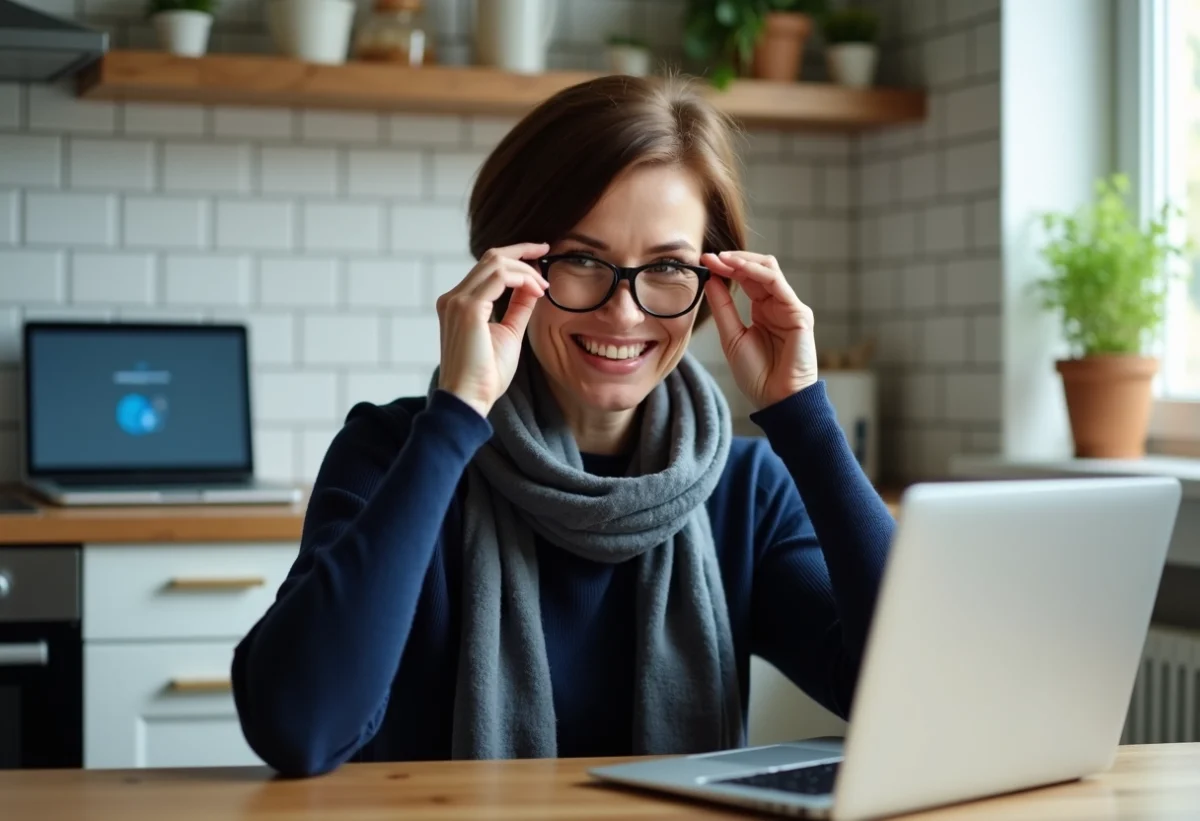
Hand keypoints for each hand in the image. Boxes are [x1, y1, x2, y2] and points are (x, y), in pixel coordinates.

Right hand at [435, 243, 549, 417]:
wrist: (469, 399)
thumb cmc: (486, 375)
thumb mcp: (508, 333)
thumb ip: (518, 308)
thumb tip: (532, 287)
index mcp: (458, 304)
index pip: (486, 268)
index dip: (514, 257)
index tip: (539, 257)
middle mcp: (453, 298)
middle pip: (490, 257)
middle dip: (522, 251)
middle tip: (547, 251)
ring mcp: (457, 301)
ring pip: (496, 262)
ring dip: (526, 269)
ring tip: (543, 285)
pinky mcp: (467, 308)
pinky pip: (500, 277)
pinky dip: (523, 278)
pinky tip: (537, 291)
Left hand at [701, 250, 818, 410]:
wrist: (776, 399)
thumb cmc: (757, 375)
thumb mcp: (731, 337)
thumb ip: (723, 308)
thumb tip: (711, 279)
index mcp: (762, 310)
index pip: (745, 279)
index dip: (725, 268)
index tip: (703, 260)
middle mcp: (777, 304)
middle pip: (757, 268)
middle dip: (733, 260)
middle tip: (710, 257)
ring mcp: (790, 307)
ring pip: (769, 270)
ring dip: (743, 261)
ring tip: (722, 259)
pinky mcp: (799, 313)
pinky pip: (777, 284)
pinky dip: (756, 272)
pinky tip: (738, 268)